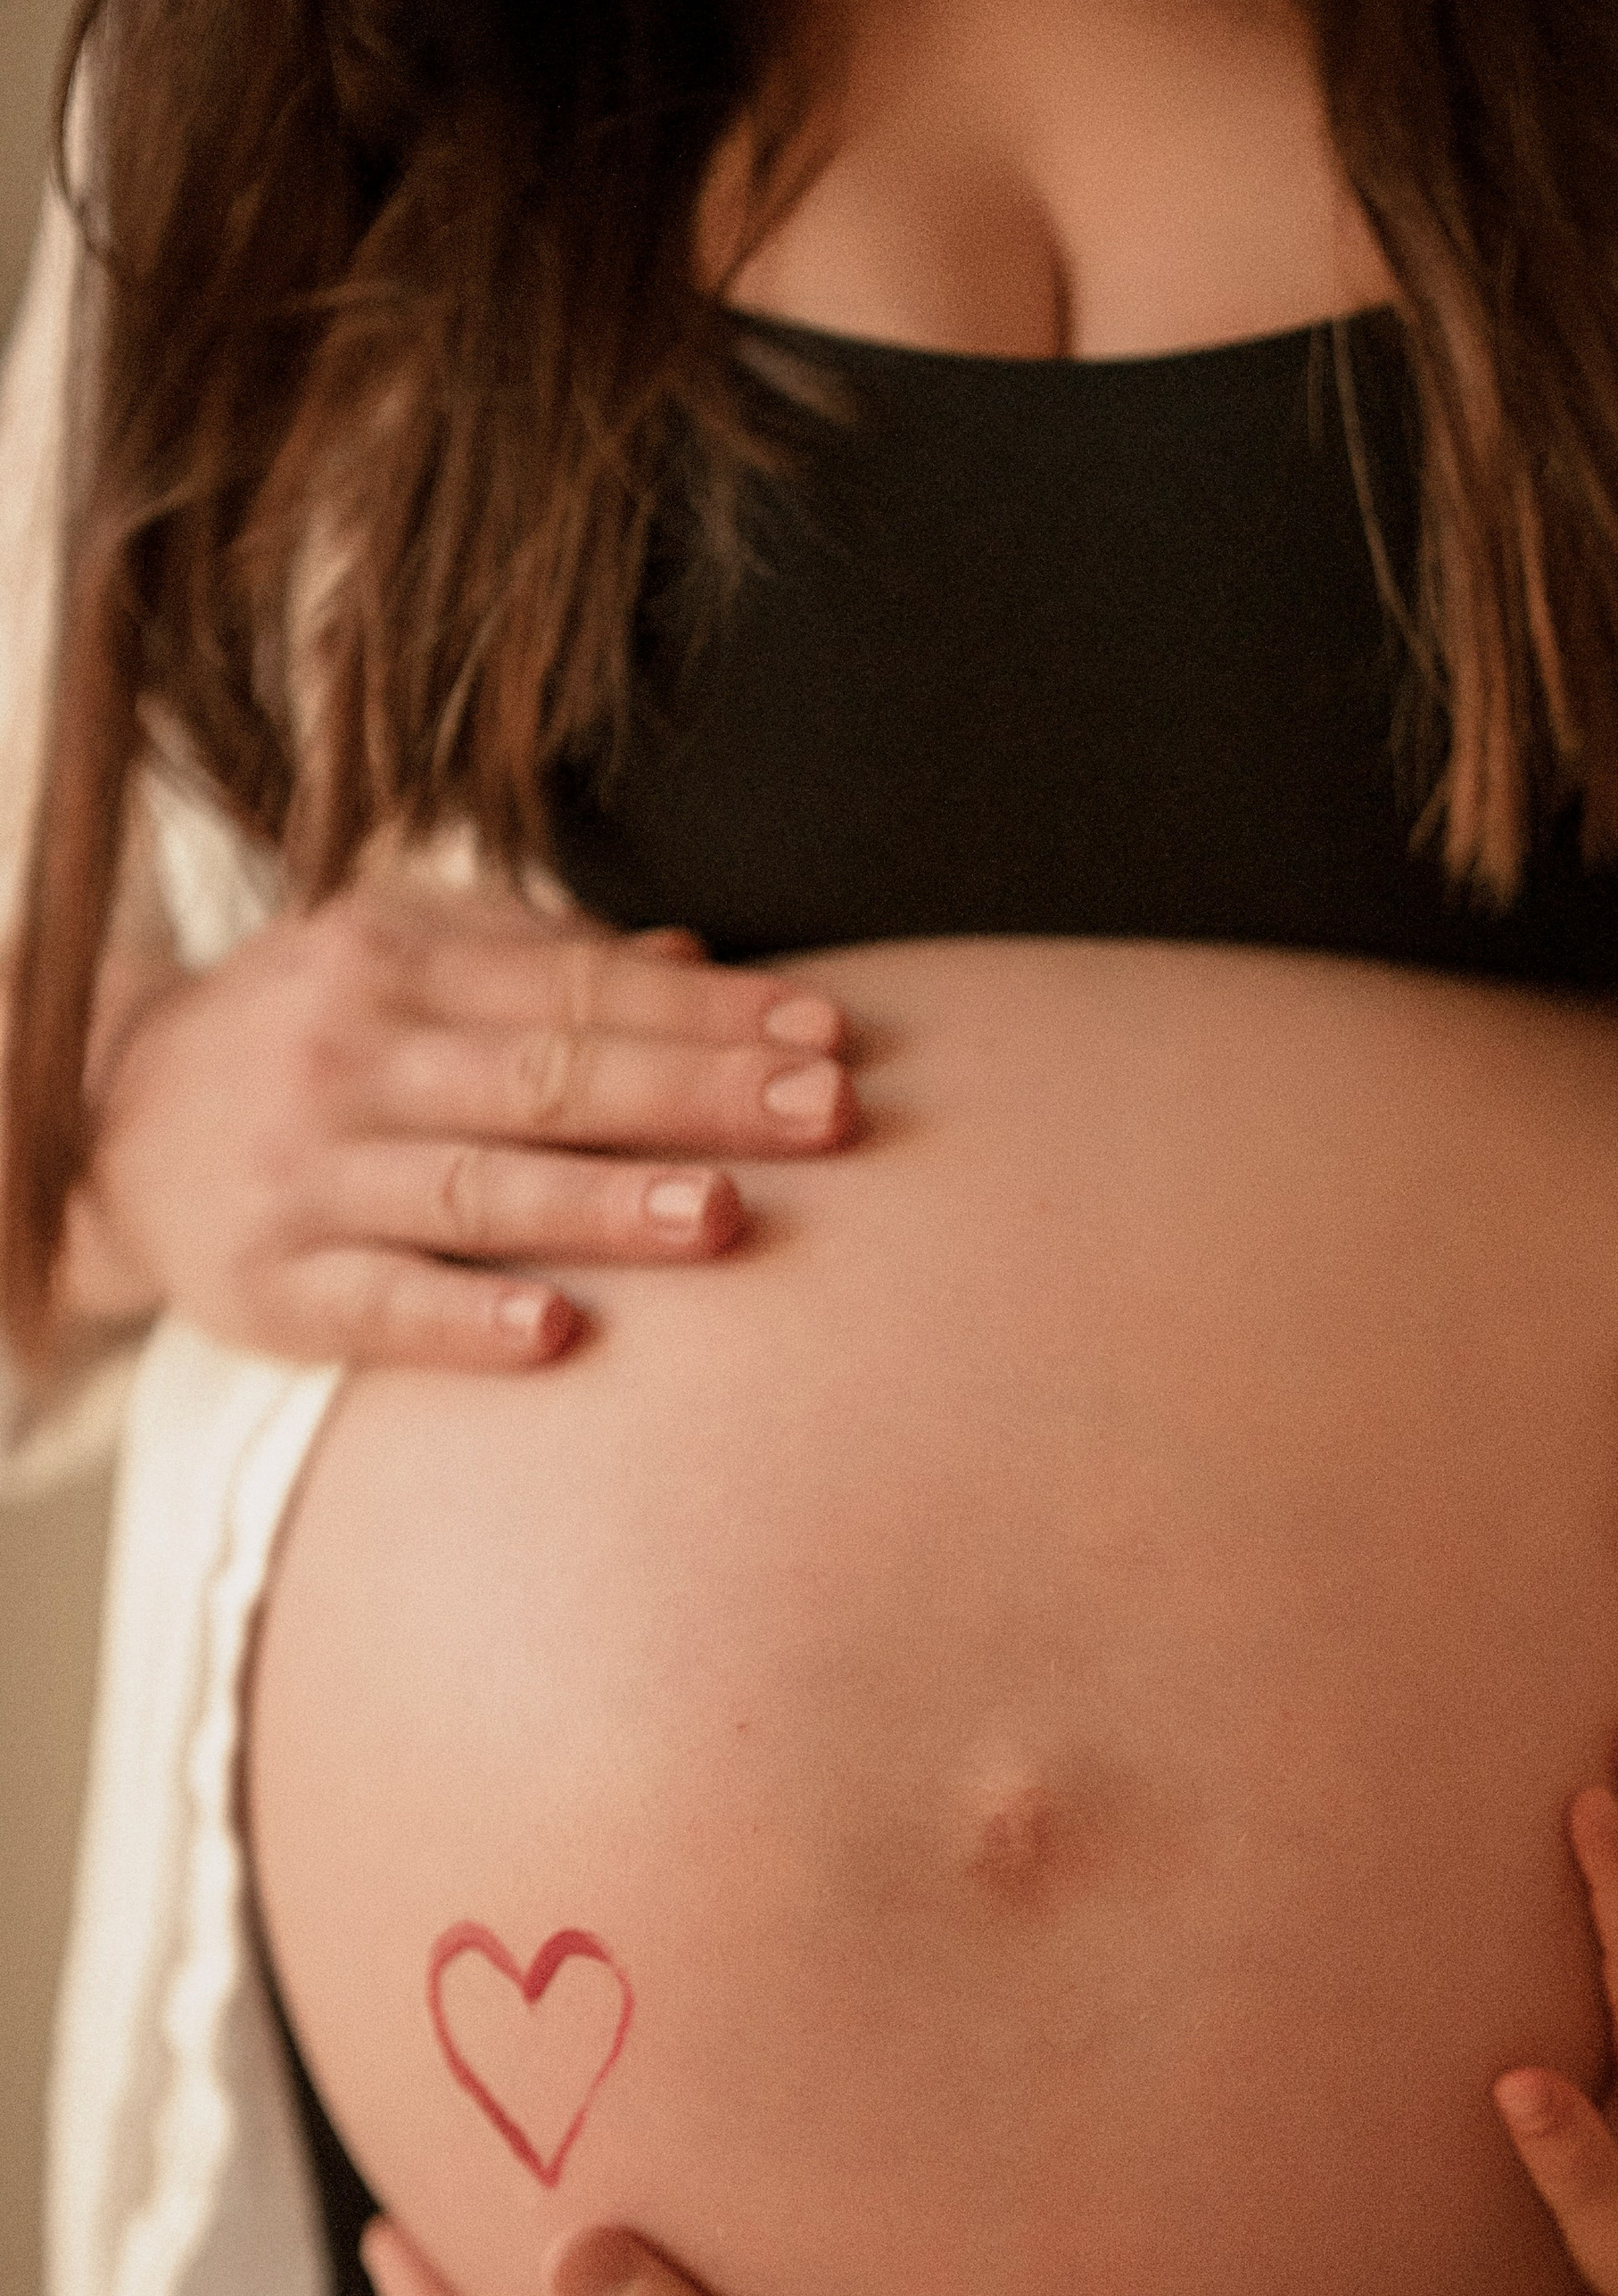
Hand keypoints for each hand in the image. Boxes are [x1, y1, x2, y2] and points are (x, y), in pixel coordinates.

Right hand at [59, 881, 857, 1369]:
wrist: (107, 1120)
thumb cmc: (312, 1037)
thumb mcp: (407, 960)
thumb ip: (547, 962)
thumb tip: (702, 962)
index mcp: (405, 959)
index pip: (586, 988)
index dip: (713, 1013)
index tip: (831, 1038)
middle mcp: (356, 1054)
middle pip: (552, 1076)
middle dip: (698, 1093)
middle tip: (827, 1114)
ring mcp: (309, 1171)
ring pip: (478, 1186)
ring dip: (603, 1203)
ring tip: (721, 1215)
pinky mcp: (269, 1282)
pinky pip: (379, 1303)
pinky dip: (467, 1321)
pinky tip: (560, 1335)